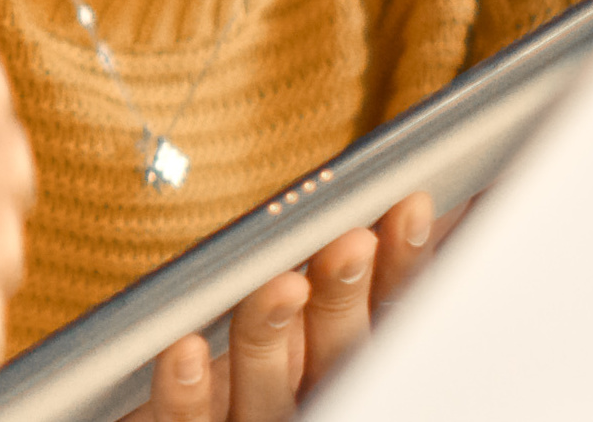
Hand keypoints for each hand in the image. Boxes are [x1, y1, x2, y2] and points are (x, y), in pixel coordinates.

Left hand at [140, 194, 438, 421]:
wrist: (192, 412)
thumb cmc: (253, 353)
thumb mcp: (308, 311)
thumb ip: (346, 262)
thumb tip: (407, 193)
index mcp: (343, 356)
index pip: (383, 310)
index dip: (401, 263)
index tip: (409, 206)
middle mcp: (307, 394)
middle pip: (335, 350)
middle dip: (344, 293)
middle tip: (353, 244)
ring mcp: (251, 419)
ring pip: (266, 385)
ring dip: (272, 330)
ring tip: (282, 285)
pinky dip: (187, 391)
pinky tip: (183, 350)